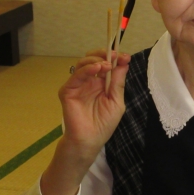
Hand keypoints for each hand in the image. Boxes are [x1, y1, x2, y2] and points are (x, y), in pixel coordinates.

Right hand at [40, 48, 130, 194]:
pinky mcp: (68, 90)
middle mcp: (89, 81)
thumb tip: (124, 63)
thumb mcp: (116, 101)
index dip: (115, 58)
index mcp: (102, 83)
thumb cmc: (104, 124)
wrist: (90, 140)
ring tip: (106, 65)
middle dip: (105, 54)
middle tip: (115, 55)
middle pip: (93, 59)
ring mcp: (78, 85)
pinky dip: (87, 69)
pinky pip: (76, 75)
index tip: (125, 56)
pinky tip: (97, 69)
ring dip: (96, 60)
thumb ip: (118, 82)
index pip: (106, 64)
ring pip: (84, 63)